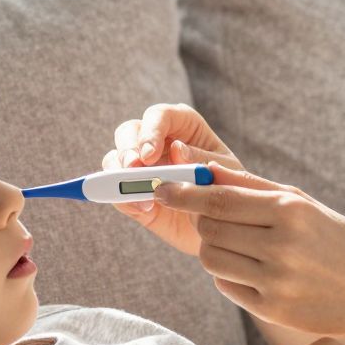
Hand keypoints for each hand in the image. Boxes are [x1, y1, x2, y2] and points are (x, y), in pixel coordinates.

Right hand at [104, 103, 244, 255]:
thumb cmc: (229, 190)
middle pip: (130, 131)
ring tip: (137, 191)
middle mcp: (158, 142)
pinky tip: (142, 208)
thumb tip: (177, 148)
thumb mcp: (225, 174)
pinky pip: (115, 191)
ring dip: (118, 172)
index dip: (151, 130)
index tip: (150, 154)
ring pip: (115, 157)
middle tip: (134, 167)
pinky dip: (122, 198)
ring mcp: (142, 168)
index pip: (161, 116)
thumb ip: (202, 159)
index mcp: (184, 127)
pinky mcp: (133, 194)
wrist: (225, 228)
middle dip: (128, 148)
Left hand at [153, 163, 344, 344]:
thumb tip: (203, 170)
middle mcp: (282, 246)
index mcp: (290, 212)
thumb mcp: (303, 204)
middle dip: (201, 221)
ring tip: (235, 245)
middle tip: (211, 218)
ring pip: (211, 259)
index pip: (219, 200)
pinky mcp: (271, 309)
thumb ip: (253, 186)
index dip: (184, 193)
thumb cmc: (336, 241)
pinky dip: (228, 275)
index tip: (160, 187)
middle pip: (210, 229)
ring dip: (212, 249)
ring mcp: (276, 281)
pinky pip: (226, 286)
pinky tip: (251, 270)